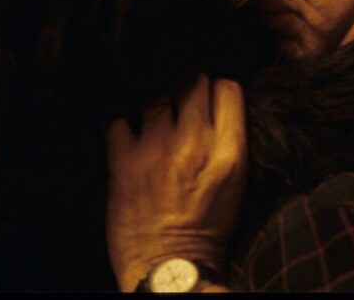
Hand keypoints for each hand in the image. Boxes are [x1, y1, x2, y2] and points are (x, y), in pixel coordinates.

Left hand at [106, 74, 246, 291]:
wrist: (169, 270)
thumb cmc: (206, 230)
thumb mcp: (235, 184)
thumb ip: (229, 142)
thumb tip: (217, 106)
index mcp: (228, 153)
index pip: (227, 89)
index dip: (217, 86)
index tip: (209, 94)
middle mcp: (193, 144)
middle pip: (191, 83)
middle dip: (187, 84)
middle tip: (181, 96)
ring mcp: (156, 149)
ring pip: (155, 96)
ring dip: (156, 102)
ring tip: (155, 116)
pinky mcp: (123, 162)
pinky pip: (118, 120)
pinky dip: (122, 123)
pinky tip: (128, 134)